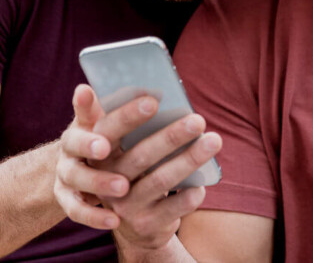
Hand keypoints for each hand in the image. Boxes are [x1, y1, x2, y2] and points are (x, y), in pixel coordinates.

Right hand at [54, 84, 221, 251]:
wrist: (127, 220)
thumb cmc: (129, 164)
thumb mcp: (116, 142)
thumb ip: (117, 115)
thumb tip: (142, 87)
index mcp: (98, 152)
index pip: (109, 130)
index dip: (128, 116)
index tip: (154, 101)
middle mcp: (107, 179)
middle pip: (140, 156)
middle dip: (171, 137)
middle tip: (198, 120)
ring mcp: (123, 205)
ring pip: (159, 181)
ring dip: (189, 160)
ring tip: (214, 141)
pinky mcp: (143, 224)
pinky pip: (169, 209)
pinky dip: (187, 197)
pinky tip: (202, 186)